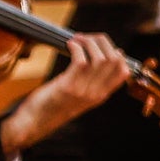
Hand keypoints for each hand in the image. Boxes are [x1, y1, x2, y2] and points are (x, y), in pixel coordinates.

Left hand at [4, 32, 138, 153]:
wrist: (35, 122)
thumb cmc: (53, 105)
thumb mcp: (78, 95)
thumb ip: (90, 81)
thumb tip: (99, 57)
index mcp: (101, 95)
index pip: (123, 72)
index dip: (116, 53)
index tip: (102, 45)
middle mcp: (96, 93)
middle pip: (113, 60)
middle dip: (102, 42)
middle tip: (87, 38)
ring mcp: (83, 91)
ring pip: (99, 58)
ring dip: (88, 42)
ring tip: (77, 40)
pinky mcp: (68, 86)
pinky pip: (80, 60)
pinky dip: (76, 47)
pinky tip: (69, 45)